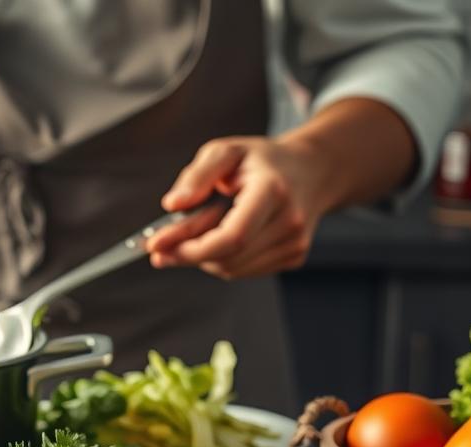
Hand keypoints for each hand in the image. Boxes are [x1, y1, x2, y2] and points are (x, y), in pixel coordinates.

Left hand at [145, 136, 332, 279]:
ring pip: (231, 269)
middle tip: (160, 244)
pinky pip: (243, 270)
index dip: (191, 249)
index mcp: (273, 190)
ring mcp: (295, 243)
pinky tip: (220, 237)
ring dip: (203, 257)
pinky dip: (222, 260)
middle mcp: (289, 221)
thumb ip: (197, 176)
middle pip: (227, 257)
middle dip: (187, 254)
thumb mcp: (225, 151)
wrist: (312, 170)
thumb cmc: (262, 161)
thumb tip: (172, 205)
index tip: (158, 248)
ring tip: (197, 231)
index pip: (232, 237)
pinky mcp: (294, 257)